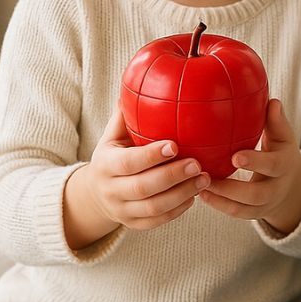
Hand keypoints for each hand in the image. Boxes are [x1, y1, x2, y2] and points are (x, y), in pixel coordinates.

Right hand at [63, 103, 210, 249]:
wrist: (95, 192)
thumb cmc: (116, 152)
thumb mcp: (114, 134)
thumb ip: (126, 112)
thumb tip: (140, 77)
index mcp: (105, 164)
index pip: (128, 163)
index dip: (151, 156)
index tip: (175, 144)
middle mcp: (110, 190)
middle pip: (142, 188)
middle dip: (172, 176)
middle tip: (198, 164)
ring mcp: (121, 211)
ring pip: (153, 209)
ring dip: (181, 194)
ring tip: (205, 179)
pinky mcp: (134, 224)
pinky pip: (157, 222)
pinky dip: (178, 210)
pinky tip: (195, 195)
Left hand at [198, 98, 300, 234]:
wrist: (293, 182)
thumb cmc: (281, 150)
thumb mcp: (283, 136)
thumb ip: (277, 120)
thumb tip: (272, 102)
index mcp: (285, 165)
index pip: (273, 165)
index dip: (255, 163)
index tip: (235, 156)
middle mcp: (277, 187)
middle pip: (257, 194)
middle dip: (233, 189)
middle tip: (208, 177)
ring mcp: (266, 203)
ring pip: (244, 208)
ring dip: (221, 198)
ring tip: (200, 186)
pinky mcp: (255, 213)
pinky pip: (237, 213)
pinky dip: (219, 205)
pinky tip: (201, 194)